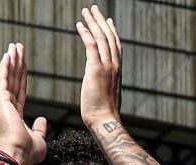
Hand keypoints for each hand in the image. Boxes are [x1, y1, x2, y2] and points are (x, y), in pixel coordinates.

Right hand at [0, 42, 46, 164]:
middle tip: (18, 47)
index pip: (20, 90)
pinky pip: (3, 79)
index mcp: (15, 115)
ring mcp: (2, 103)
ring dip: (11, 60)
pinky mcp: (0, 100)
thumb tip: (42, 119)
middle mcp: (7, 107)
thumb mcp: (39, 138)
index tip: (24, 64)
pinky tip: (8, 54)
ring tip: (14, 46)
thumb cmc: (28, 152)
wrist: (19, 155)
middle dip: (16, 63)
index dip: (22, 76)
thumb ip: (39, 128)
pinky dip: (5, 66)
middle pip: (14, 80)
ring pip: (8, 77)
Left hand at [76, 5, 121, 128]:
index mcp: (117, 72)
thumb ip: (105, 87)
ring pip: (101, 38)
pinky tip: (79, 25)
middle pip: (110, 37)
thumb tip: (101, 88)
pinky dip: (86, 33)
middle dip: (101, 21)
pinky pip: (91, 45)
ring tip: (86, 11)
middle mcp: (114, 66)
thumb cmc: (104, 116)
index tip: (108, 21)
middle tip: (94, 9)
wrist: (105, 122)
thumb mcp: (107, 97)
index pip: (116, 47)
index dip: (112, 32)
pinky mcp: (96, 69)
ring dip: (93, 22)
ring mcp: (107, 67)